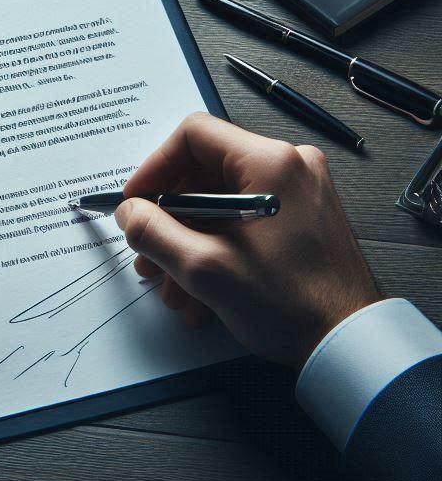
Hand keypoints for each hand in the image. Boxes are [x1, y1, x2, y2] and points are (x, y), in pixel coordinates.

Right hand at [115, 112, 379, 366]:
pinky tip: (201, 290)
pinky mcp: (304, 216)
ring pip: (221, 200)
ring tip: (172, 284)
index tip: (137, 202)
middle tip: (148, 252)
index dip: (155, 167)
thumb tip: (129, 213)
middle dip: (169, 217)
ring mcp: (300, 190)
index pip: (193, 135)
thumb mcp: (204, 268)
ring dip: (189, 240)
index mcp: (270, 162)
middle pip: (205, 171)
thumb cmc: (288, 304)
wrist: (351, 345)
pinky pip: (245, 217)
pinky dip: (217, 246)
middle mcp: (289, 165)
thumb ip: (154, 232)